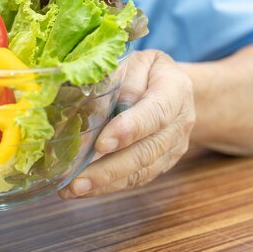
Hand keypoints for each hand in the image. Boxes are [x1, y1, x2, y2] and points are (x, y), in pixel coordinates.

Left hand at [59, 50, 194, 198]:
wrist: (175, 88)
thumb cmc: (147, 71)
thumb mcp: (137, 62)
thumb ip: (121, 79)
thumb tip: (94, 103)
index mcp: (175, 90)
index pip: (155, 113)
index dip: (129, 130)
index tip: (101, 144)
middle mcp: (179, 123)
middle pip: (146, 151)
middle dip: (109, 168)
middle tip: (77, 179)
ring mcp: (173, 148)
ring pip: (141, 171)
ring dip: (105, 183)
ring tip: (73, 189)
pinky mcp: (162, 164)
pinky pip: (136, 179)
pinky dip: (108, 186)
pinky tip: (81, 189)